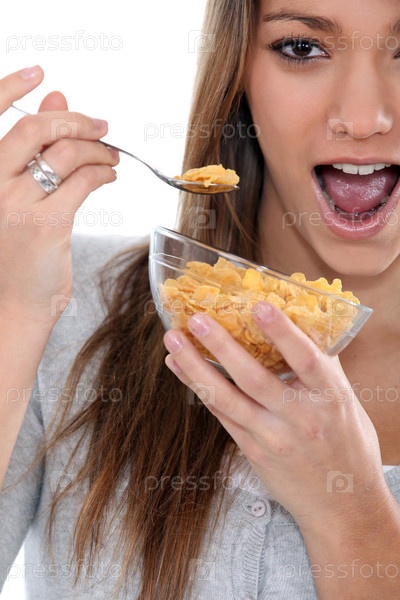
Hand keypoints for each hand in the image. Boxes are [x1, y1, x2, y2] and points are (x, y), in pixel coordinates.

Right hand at [0, 66, 118, 328]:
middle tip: (100, 126)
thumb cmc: (16, 255)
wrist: (13, 306)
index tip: (41, 73)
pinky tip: (109, 176)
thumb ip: (33, 151)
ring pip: (66, 154)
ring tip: (111, 157)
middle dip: (75, 120)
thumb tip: (55, 97)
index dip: (12, 87)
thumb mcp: (16, 198)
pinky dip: (103, 173)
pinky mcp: (47, 224)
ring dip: (97, 150)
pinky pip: (83, 182)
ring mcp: (17, 204)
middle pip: (36, 129)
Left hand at [163, 301, 386, 531]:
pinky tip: (180, 368)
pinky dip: (199, 389)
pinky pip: (221, 415)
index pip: (305, 359)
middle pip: (254, 378)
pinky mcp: (252, 451)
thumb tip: (300, 321)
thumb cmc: (346, 444)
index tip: (258, 305)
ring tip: (173, 341)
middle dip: (221, 345)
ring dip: (196, 367)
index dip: (282, 331)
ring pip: (227, 398)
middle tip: (195, 318)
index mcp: (329, 397)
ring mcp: (272, 437)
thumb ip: (322, 364)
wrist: (341, 505)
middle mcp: (299, 418)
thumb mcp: (345, 400)